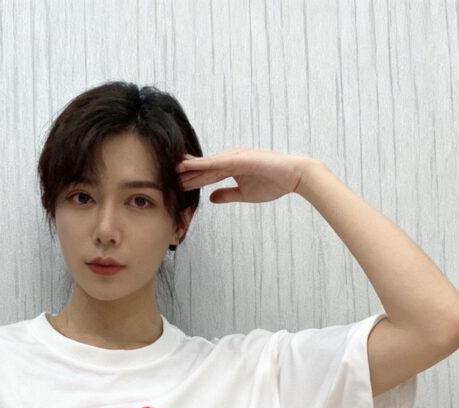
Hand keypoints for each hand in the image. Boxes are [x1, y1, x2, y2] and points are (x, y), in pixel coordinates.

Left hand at [175, 148, 316, 203]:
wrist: (293, 175)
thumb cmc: (272, 183)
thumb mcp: (244, 194)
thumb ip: (227, 194)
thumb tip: (210, 198)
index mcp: (230, 168)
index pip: (205, 176)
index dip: (190, 181)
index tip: (174, 186)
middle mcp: (229, 160)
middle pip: (202, 169)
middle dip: (185, 175)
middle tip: (165, 178)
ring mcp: (234, 157)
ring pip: (206, 164)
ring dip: (189, 168)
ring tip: (171, 170)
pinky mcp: (239, 158)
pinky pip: (217, 162)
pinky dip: (202, 164)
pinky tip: (189, 166)